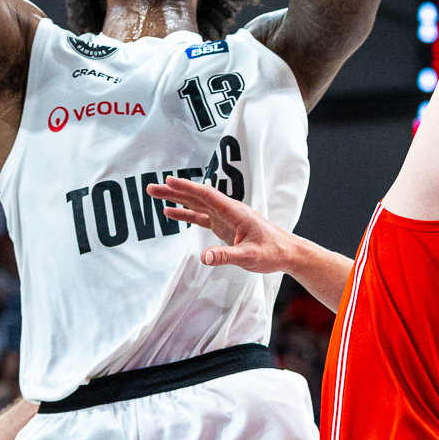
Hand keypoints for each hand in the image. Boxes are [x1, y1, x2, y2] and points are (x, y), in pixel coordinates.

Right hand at [147, 176, 293, 273]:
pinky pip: (200, 217)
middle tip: (152, 187)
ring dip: (176, 199)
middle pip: (197, 196)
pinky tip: (170, 212)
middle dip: (175, 191)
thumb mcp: (250, 257)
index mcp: (235, 212)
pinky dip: (185, 214)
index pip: (207, 195)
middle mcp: (228, 210)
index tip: (170, 181)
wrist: (286, 252)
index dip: (188, 188)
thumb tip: (203, 257)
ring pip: (197, 204)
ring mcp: (225, 217)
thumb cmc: (272, 252)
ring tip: (156, 195)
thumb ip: (227, 256)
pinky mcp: (223, 226)